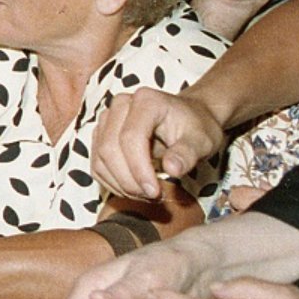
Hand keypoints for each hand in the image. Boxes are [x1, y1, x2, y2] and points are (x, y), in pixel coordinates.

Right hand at [90, 87, 225, 200]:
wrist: (189, 120)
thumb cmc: (196, 128)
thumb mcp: (202, 141)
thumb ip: (187, 154)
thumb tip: (172, 170)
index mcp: (146, 101)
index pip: (131, 136)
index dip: (139, 168)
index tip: (155, 192)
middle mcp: (120, 105)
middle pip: (109, 148)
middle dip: (128, 180)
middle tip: (152, 197)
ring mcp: (107, 119)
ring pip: (100, 158)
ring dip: (119, 184)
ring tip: (146, 195)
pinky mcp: (101, 135)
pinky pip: (97, 164)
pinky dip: (112, 183)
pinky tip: (134, 190)